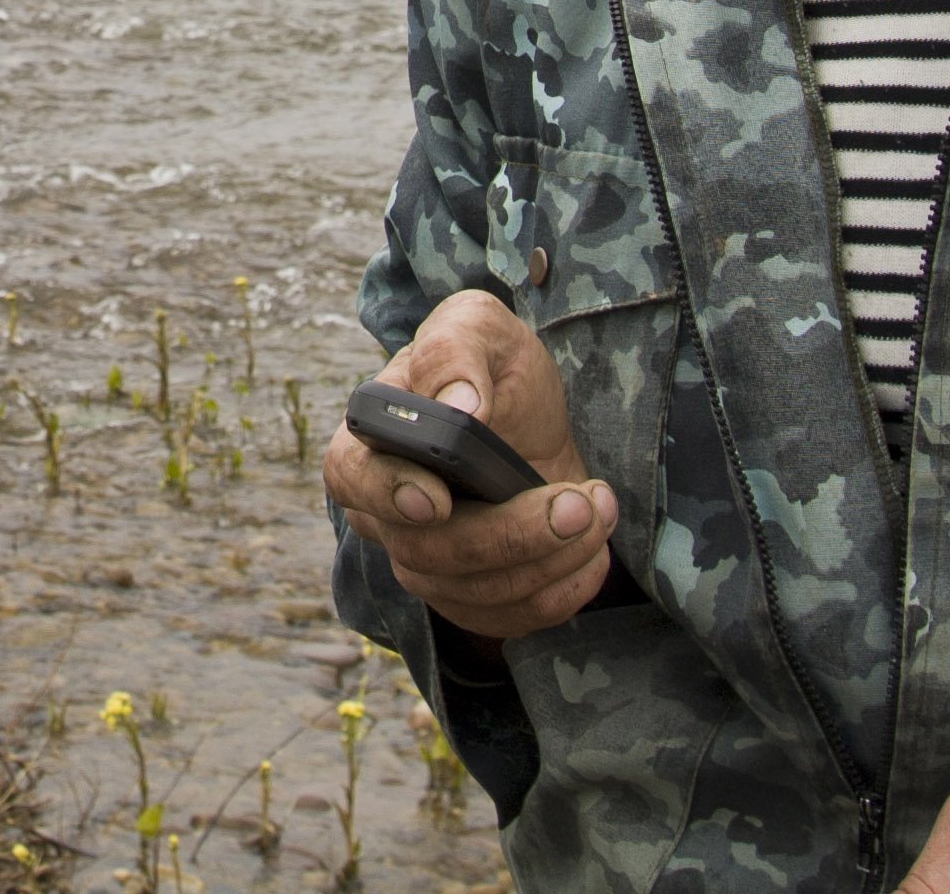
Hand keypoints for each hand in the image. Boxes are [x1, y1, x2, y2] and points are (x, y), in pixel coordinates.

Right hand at [319, 288, 616, 640]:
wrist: (532, 425)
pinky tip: (592, 552)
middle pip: (426, 552)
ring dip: (550, 561)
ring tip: (598, 509)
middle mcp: (386, 513)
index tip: (437, 500)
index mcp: (369, 440)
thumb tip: (460, 407)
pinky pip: (507, 621)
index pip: (351, 477)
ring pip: (472, 594)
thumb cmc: (492, 369)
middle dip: (511, 534)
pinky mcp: (470, 598)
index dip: (388, 495)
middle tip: (579, 502)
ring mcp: (425, 563)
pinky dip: (560, 594)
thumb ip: (457, 351)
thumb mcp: (478, 328)